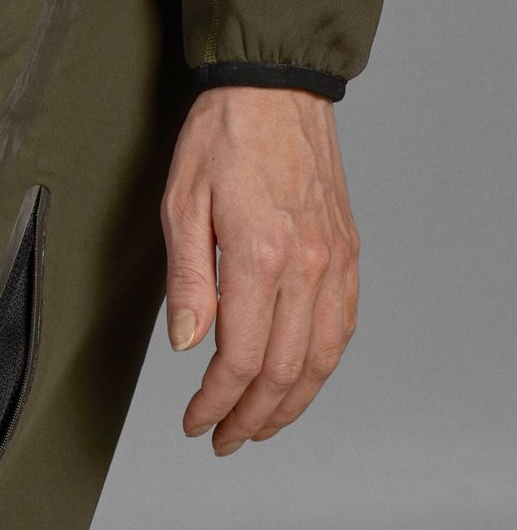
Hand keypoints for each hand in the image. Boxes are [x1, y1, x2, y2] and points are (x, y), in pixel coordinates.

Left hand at [161, 85, 360, 455]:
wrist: (276, 89)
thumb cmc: (221, 139)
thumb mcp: (181, 206)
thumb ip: (188, 282)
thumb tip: (186, 344)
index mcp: (260, 257)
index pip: (240, 358)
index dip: (216, 402)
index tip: (195, 423)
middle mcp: (307, 265)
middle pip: (284, 370)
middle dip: (251, 416)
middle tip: (223, 440)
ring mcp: (334, 259)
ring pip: (321, 356)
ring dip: (292, 403)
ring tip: (260, 427)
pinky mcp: (348, 251)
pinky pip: (342, 324)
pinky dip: (322, 364)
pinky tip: (299, 381)